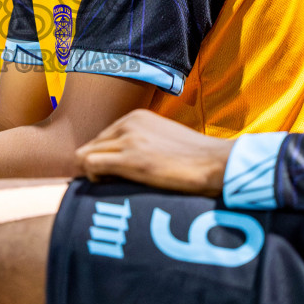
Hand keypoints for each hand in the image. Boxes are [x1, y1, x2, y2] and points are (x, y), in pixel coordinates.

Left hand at [75, 110, 230, 195]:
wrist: (215, 162)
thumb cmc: (195, 157)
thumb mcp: (164, 138)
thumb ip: (143, 141)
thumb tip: (126, 158)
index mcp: (137, 116)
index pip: (103, 137)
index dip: (105, 157)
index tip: (115, 174)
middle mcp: (129, 123)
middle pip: (93, 145)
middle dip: (96, 164)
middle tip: (111, 183)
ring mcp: (129, 139)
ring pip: (87, 154)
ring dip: (94, 172)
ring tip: (112, 185)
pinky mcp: (130, 159)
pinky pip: (91, 164)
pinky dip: (93, 177)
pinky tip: (109, 186)